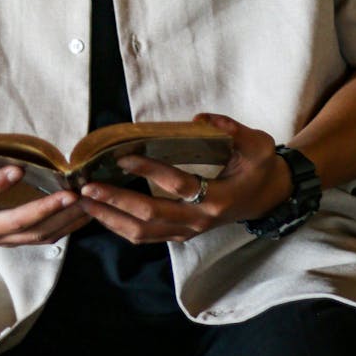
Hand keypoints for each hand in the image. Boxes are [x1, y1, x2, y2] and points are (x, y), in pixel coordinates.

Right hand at [0, 135, 89, 245]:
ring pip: (30, 236)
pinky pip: (37, 238)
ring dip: (59, 221)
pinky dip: (62, 227)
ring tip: (83, 202)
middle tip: (69, 194)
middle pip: (11, 226)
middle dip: (42, 210)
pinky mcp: (7, 238)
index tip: (17, 168)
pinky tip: (82, 213)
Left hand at [78, 114, 293, 243]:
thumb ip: (232, 129)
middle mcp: (198, 220)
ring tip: (85, 202)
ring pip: (143, 233)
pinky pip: (146, 236)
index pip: (177, 185)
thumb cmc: (261, 167)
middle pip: (151, 216)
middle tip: (88, 188)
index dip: (149, 170)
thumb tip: (201, 118)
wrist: (269, 197)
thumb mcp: (257, 143)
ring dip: (112, 218)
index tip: (123, 156)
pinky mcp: (181, 234)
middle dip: (117, 202)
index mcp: (216, 198)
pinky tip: (101, 213)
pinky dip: (120, 226)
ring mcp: (188, 231)